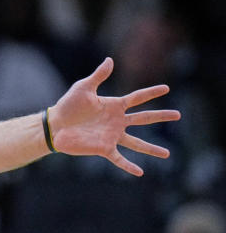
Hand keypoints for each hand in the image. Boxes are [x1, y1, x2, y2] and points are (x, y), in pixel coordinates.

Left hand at [49, 57, 179, 175]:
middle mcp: (116, 121)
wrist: (55, 125)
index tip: (167, 88)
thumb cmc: (68, 106)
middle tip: (178, 115)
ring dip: (152, 149)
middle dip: (161, 116)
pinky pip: (119, 159)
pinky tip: (140, 172)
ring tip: (167, 154)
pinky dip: (129, 166)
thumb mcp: (83, 88)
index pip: (137, 98)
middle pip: (144, 118)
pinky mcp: (103, 148)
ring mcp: (111, 135)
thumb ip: (98, 76)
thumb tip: (110, 59)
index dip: (151, 93)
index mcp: (114, 105)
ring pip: (137, 143)